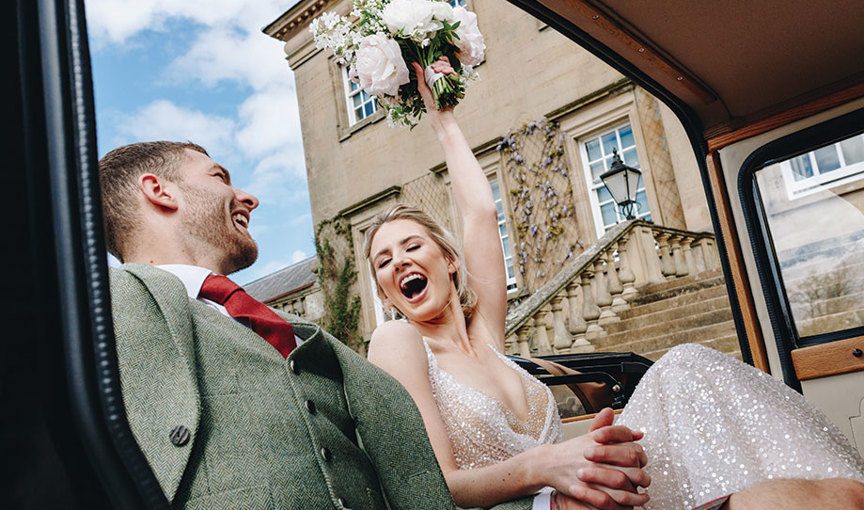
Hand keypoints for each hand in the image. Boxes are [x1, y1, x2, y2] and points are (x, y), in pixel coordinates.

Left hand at [411, 57, 455, 134]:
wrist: (438, 111)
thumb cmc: (429, 101)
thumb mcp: (422, 86)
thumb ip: (419, 74)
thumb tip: (414, 63)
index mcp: (435, 76)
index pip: (439, 64)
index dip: (438, 61)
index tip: (433, 64)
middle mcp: (443, 77)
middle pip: (444, 64)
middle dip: (439, 64)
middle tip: (434, 68)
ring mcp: (449, 80)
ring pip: (450, 68)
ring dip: (444, 67)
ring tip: (438, 71)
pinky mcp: (455, 84)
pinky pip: (455, 74)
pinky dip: (450, 71)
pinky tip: (445, 73)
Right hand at [534, 408, 649, 508]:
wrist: (548, 463)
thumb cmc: (571, 450)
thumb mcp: (590, 434)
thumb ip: (613, 430)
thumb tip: (638, 434)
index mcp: (600, 441)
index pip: (630, 447)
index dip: (640, 457)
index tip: (642, 463)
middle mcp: (596, 456)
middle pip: (630, 464)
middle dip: (641, 475)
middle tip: (645, 481)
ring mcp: (591, 473)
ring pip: (622, 483)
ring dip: (635, 493)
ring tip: (642, 496)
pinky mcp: (586, 489)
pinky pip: (609, 500)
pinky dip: (622, 504)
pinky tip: (629, 505)